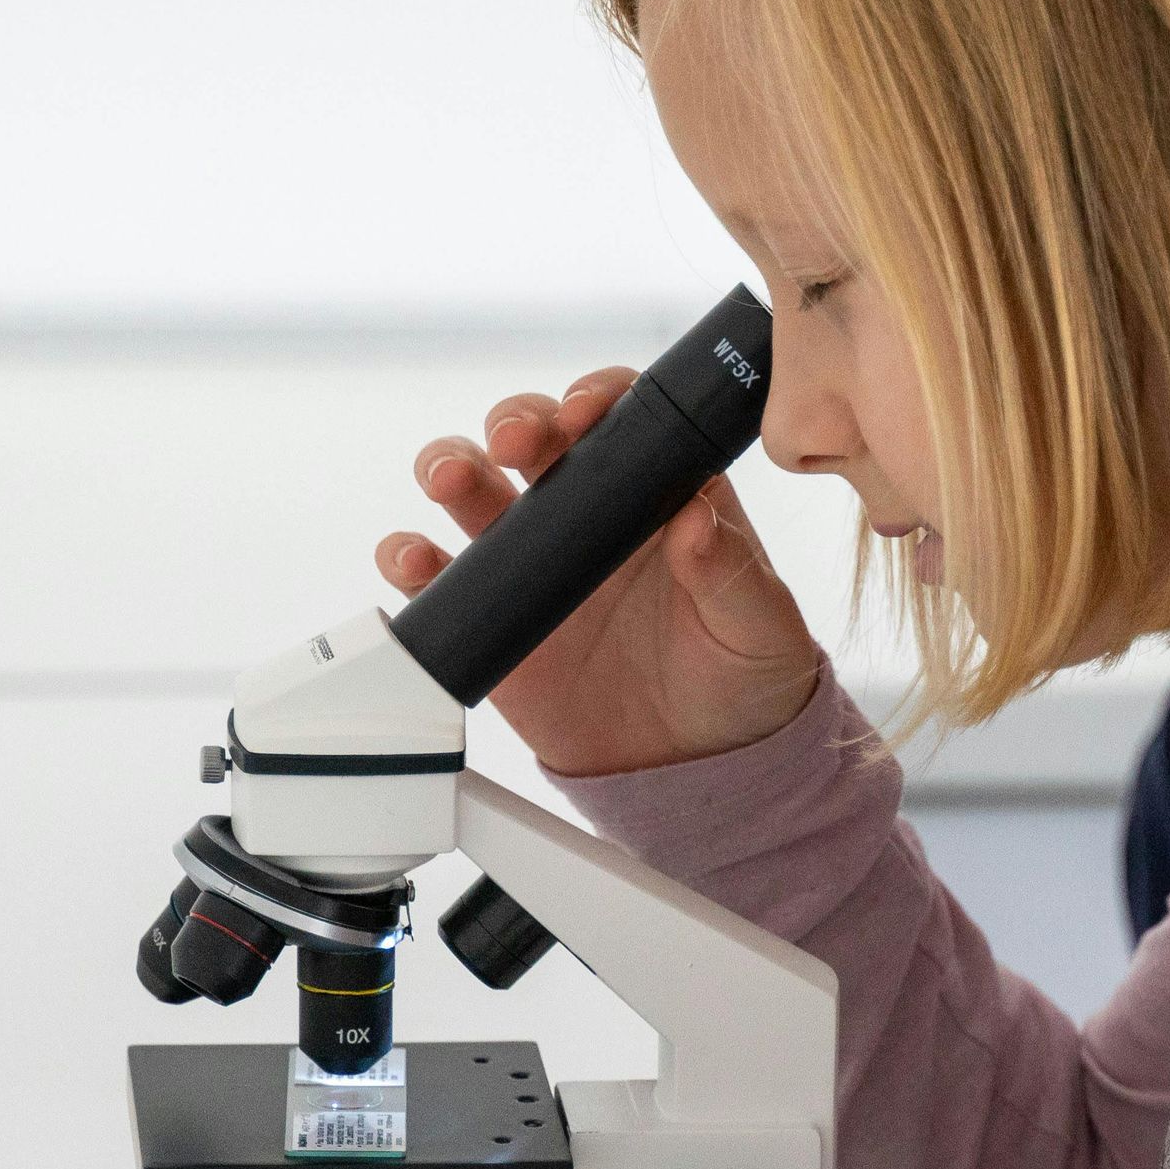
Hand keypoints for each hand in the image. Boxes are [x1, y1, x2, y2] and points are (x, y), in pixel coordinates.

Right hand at [375, 369, 818, 777]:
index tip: (586, 412)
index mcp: (656, 493)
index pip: (620, 418)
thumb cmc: (741, 679)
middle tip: (515, 440)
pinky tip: (414, 560)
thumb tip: (696, 517)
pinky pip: (435, 575)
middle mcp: (586, 513)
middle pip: (534, 435)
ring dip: (451, 465)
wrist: (692, 770)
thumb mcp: (760, 625)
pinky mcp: (488, 618)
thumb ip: (730, 569)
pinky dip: (409, 557)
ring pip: (473, 486)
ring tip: (450, 480)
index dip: (596, 398)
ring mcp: (531, 560)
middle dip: (516, 420)